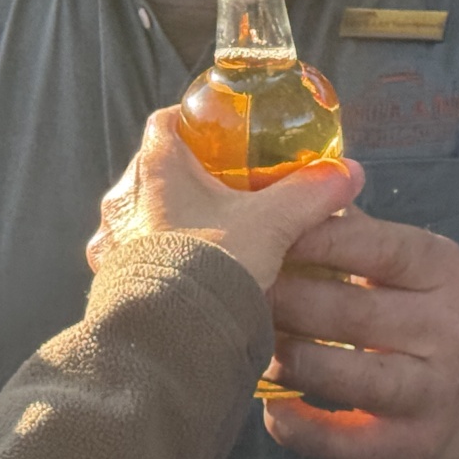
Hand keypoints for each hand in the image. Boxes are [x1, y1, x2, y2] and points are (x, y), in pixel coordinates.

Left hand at [86, 107, 364, 289]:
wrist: (171, 337)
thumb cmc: (212, 266)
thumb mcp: (272, 224)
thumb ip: (309, 193)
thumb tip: (347, 173)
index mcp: (156, 166)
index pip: (166, 121)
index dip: (194, 122)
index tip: (222, 132)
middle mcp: (125, 197)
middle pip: (157, 167)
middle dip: (192, 174)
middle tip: (228, 186)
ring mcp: (112, 238)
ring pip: (145, 210)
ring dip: (173, 215)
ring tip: (212, 230)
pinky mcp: (111, 275)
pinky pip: (136, 250)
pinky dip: (161, 251)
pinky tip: (191, 268)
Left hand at [261, 206, 458, 458]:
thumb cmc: (453, 316)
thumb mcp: (426, 266)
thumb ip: (362, 235)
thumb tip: (293, 189)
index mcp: (443, 269)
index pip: (367, 245)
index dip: (306, 238)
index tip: (257, 229)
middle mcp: (446, 329)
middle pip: (343, 310)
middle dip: (279, 297)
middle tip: (232, 288)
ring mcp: (433, 392)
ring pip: (338, 372)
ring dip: (281, 356)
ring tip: (244, 339)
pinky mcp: (416, 447)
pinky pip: (344, 441)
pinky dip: (299, 425)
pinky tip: (271, 406)